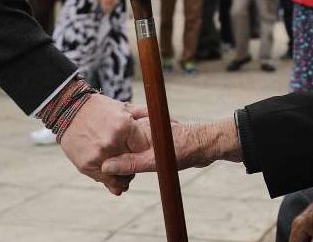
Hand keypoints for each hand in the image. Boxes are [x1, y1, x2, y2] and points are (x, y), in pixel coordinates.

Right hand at [58, 95, 148, 194]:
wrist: (68, 110)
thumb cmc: (99, 108)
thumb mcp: (123, 107)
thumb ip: (145, 115)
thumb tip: (171, 121)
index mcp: (124, 127)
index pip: (143, 151)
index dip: (143, 153)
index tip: (142, 153)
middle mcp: (111, 143)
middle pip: (132, 166)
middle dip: (133, 165)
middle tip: (130, 160)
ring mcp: (98, 156)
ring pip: (119, 177)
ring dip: (122, 175)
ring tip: (120, 166)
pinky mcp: (86, 165)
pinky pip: (104, 179)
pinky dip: (109, 178)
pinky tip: (110, 171)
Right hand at [100, 117, 240, 176]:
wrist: (209, 145)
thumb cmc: (187, 147)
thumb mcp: (156, 160)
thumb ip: (131, 163)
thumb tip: (107, 167)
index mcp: (138, 129)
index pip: (113, 143)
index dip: (106, 159)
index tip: (103, 174)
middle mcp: (139, 131)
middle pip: (116, 148)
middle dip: (112, 166)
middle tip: (110, 182)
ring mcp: (145, 139)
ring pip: (125, 154)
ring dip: (121, 168)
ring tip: (118, 182)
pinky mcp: (151, 147)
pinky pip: (134, 158)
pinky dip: (130, 167)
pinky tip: (128, 177)